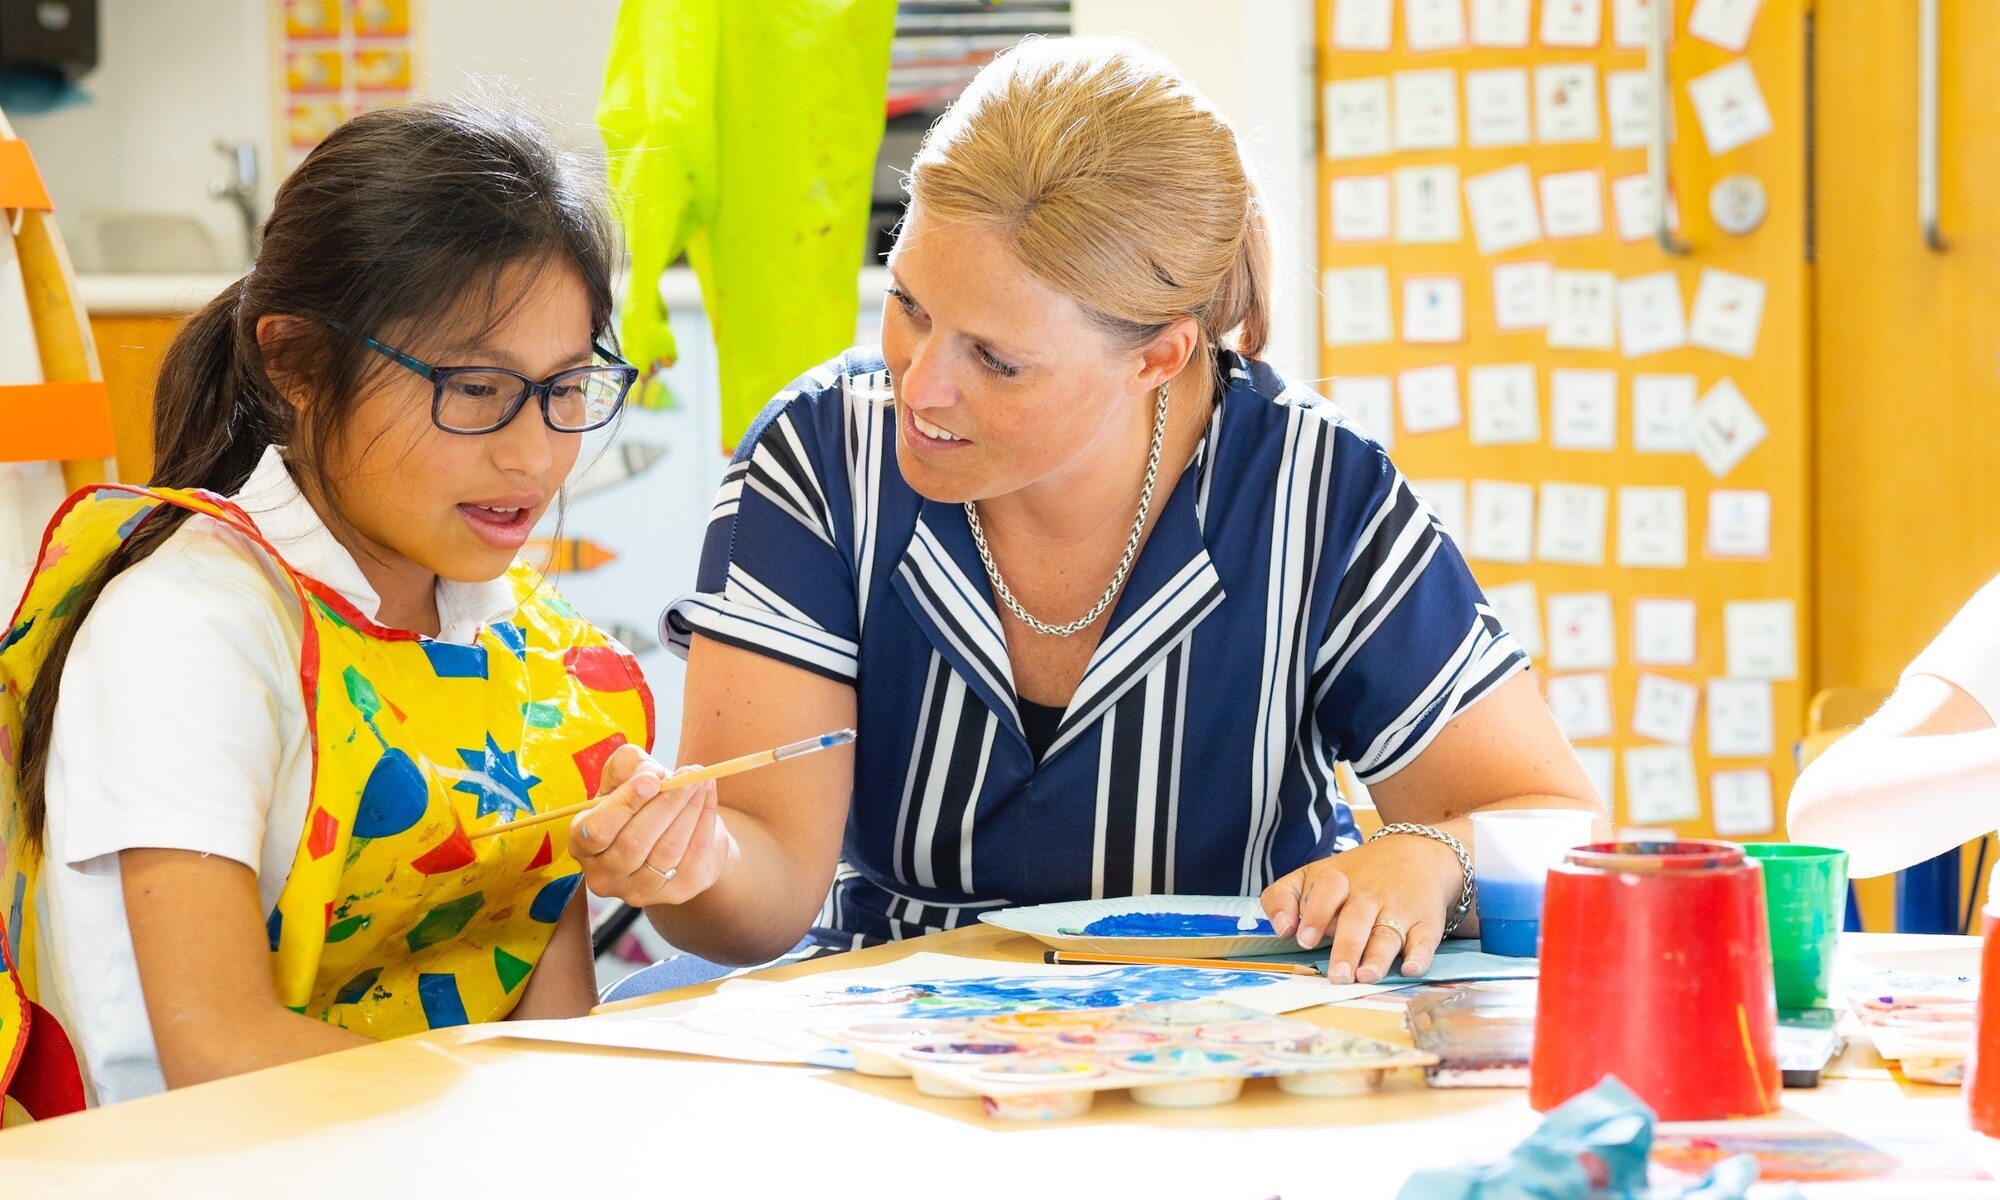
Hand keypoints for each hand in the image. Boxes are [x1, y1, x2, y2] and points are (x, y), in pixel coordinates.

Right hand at [569, 743, 727, 906]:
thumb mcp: (627, 773)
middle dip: (666, 804)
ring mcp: (638, 890)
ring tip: (701, 780)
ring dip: (689, 810)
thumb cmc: (642, 799)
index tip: (653, 780)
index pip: (597, 830)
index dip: (625, 804)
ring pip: (667, 850)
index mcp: (582, 843)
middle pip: (634, 842)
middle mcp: (604, 875)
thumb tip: (652, 775)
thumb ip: (629, 765)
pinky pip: (693, 856)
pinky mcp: (674, 894)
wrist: (675, 829)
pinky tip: (708, 796)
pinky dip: (705, 822)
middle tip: (689, 775)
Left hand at [1259, 834, 1462, 983]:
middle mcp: (1369, 896)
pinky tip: (1410, 968)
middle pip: (1357, 920)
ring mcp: (1399, 909)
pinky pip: (1425, 941)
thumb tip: (1283, 930)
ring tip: (1365, 976)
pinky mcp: (1425, 923)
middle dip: (1346, 947)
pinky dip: (1419, 956)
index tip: (1305, 939)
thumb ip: (1282, 897)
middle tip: (1337, 975)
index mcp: (1338, 882)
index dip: (1316, 913)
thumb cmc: (1355, 875)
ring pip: (1387, 934)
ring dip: (1377, 956)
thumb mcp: (1312, 875)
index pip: (1326, 890)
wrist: (1417, 852)